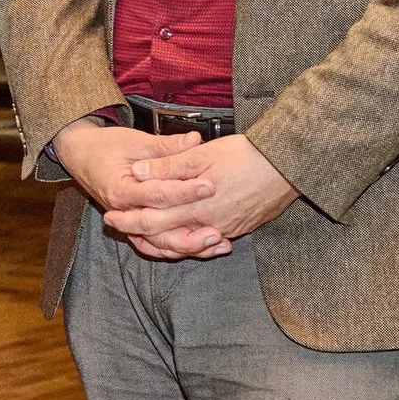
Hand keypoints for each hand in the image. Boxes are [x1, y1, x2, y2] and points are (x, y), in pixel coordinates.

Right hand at [51, 118, 226, 259]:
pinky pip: (157, 246)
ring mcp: (128, 222)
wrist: (82, 155)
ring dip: (190, 247)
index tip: (209, 186)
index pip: (156, 195)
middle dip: (191, 229)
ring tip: (218, 243)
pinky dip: (179, 250)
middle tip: (219, 227)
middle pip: (159, 229)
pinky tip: (203, 249)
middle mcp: (123, 211)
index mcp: (120, 188)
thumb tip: (195, 140)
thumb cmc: (106, 146)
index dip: (184, 191)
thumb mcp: (135, 141)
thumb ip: (166, 146)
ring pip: (159, 244)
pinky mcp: (135, 227)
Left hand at [102, 133, 298, 257]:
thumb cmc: (245, 155)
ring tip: (143, 235)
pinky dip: (188, 242)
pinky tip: (180, 236)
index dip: (129, 220)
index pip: (152, 220)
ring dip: (163, 241)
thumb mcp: (201, 155)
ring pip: (186, 245)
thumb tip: (138, 173)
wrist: (288, 165)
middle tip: (119, 228)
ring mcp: (226, 229)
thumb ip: (168, 166)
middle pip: (165, 237)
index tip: (110, 217)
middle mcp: (209, 224)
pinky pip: (206, 242)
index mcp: (196, 205)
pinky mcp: (239, 229)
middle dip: (139, 234)